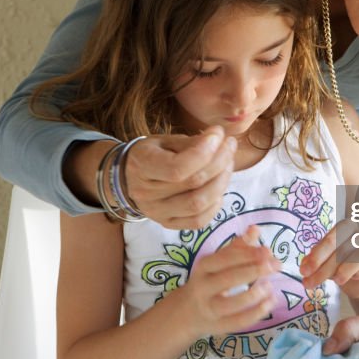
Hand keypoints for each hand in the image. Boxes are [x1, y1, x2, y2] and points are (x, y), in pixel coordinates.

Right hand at [64, 125, 235, 229]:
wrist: (129, 179)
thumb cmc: (151, 154)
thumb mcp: (164, 141)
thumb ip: (190, 142)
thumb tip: (218, 139)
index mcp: (142, 166)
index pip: (177, 167)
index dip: (204, 151)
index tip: (218, 134)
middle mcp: (147, 194)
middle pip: (193, 183)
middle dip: (220, 161)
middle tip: (230, 145)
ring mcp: (157, 213)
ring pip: (198, 203)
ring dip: (221, 182)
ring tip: (228, 164)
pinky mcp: (168, 224)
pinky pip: (198, 221)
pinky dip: (215, 205)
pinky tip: (219, 187)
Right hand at [176, 226, 280, 336]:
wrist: (186, 312)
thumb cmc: (208, 281)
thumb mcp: (217, 262)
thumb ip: (237, 247)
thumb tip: (255, 229)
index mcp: (204, 267)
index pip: (225, 259)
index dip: (247, 254)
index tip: (268, 251)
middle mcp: (203, 288)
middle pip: (228, 279)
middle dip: (254, 271)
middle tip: (276, 265)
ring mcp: (210, 309)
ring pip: (231, 304)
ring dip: (254, 295)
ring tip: (270, 286)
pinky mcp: (218, 326)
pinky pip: (238, 322)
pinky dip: (256, 313)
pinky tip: (270, 302)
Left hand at [299, 218, 358, 299]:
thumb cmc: (343, 267)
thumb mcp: (326, 262)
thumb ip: (315, 260)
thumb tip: (304, 265)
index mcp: (347, 226)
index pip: (331, 238)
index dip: (316, 255)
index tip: (303, 271)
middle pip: (340, 247)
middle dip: (321, 266)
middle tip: (308, 281)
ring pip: (352, 255)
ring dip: (334, 271)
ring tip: (326, 281)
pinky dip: (349, 273)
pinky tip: (342, 280)